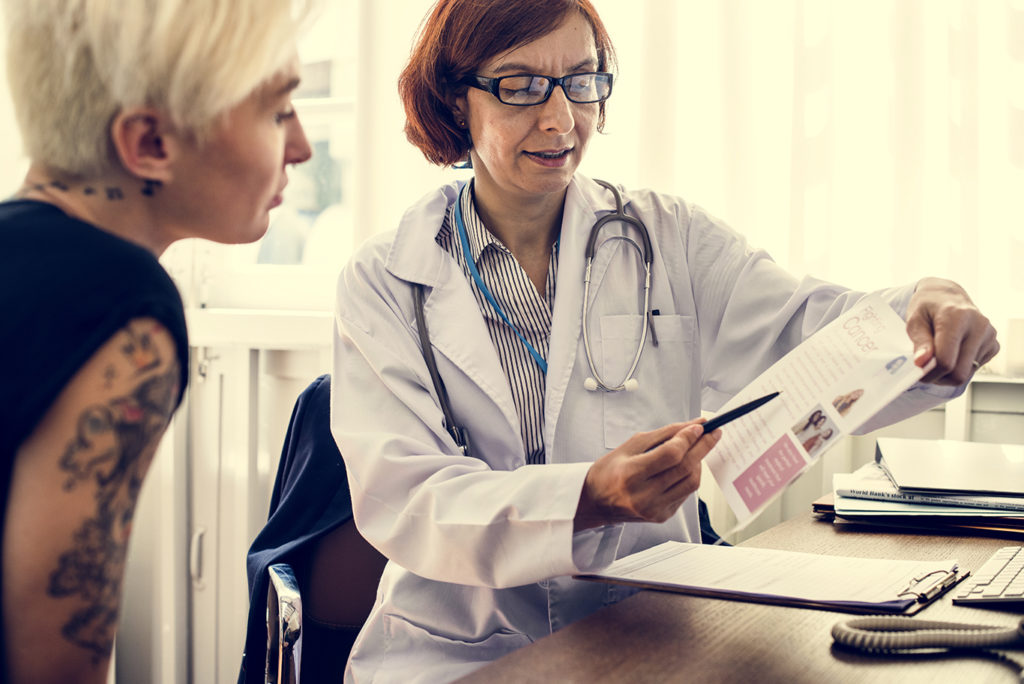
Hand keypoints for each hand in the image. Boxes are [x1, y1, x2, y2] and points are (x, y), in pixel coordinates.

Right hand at [574, 420, 721, 531]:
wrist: (595, 502)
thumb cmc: (609, 471)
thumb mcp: (631, 445)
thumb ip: (664, 435)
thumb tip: (693, 426)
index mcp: (631, 474)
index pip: (671, 455)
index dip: (689, 439)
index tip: (700, 426)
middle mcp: (643, 495)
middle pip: (685, 468)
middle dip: (703, 446)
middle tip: (712, 432)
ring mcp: (654, 509)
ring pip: (691, 482)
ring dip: (699, 462)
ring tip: (696, 449)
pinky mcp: (662, 516)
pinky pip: (686, 493)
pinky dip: (689, 476)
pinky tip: (684, 467)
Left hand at [905, 277, 998, 384]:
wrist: (947, 296)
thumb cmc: (928, 308)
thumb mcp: (915, 320)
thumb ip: (920, 342)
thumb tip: (922, 362)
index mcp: (957, 317)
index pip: (946, 361)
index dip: (929, 373)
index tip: (918, 371)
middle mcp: (979, 326)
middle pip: (959, 372)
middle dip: (939, 377)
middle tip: (926, 370)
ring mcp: (989, 336)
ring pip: (967, 373)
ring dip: (949, 372)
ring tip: (938, 356)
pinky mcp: (994, 345)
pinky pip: (975, 368)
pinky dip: (960, 366)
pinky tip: (953, 351)